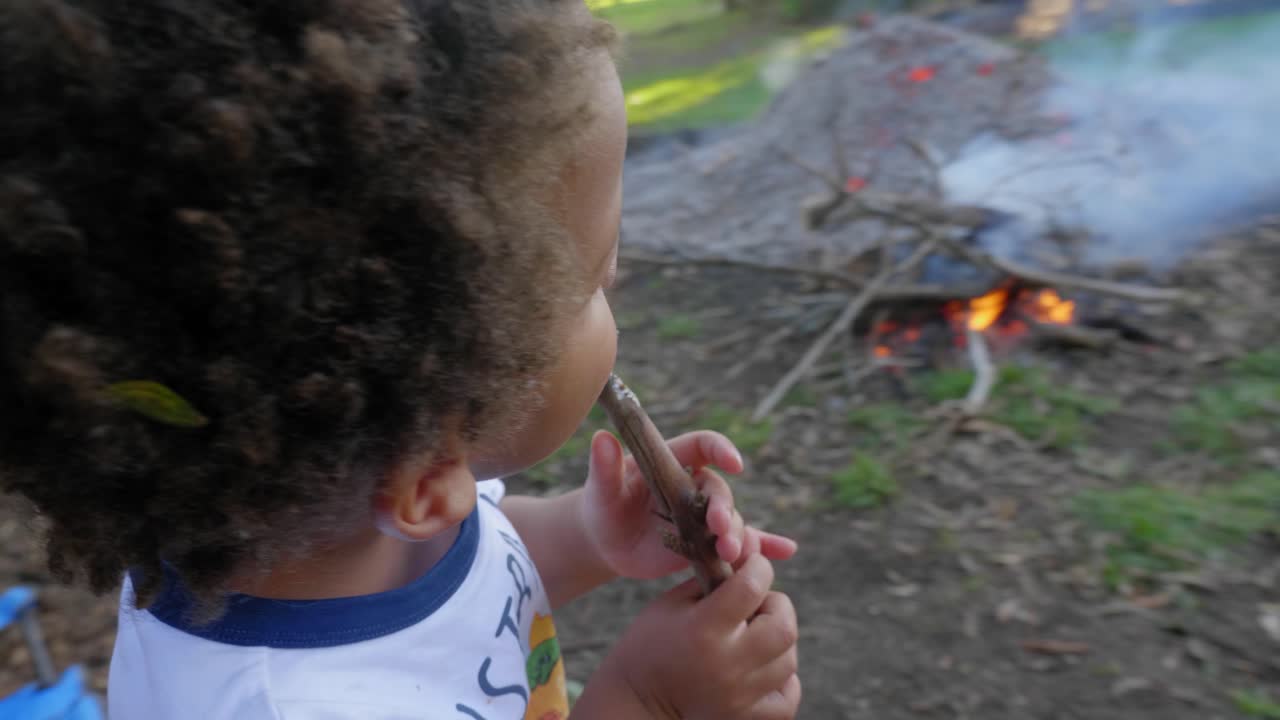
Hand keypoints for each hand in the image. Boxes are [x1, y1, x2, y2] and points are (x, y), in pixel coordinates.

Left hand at [580, 429, 796, 579]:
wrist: (607, 541)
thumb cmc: (603, 505)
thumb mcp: (600, 488)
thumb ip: (603, 466)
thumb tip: (601, 438)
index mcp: (673, 461)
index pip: (702, 445)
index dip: (720, 449)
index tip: (733, 462)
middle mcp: (695, 485)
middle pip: (720, 491)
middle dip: (724, 510)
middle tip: (719, 530)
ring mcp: (704, 516)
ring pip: (731, 521)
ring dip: (737, 535)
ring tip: (732, 554)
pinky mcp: (708, 543)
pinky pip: (741, 542)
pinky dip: (765, 545)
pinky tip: (786, 551)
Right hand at [593, 554, 801, 719]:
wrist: (637, 703)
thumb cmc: (651, 645)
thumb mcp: (671, 604)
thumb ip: (710, 580)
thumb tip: (747, 559)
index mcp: (703, 629)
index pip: (752, 587)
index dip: (759, 567)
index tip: (754, 566)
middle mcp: (726, 664)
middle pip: (784, 626)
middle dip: (777, 605)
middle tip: (760, 605)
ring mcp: (739, 696)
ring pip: (789, 659)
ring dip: (778, 641)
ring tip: (755, 635)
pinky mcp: (746, 718)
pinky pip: (787, 697)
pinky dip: (783, 680)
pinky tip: (762, 667)